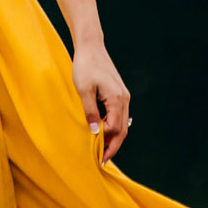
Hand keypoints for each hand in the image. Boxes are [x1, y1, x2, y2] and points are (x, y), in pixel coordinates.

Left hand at [72, 40, 129, 163]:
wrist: (91, 47)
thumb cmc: (85, 66)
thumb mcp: (83, 90)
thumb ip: (89, 111)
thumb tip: (94, 132)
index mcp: (117, 99)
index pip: (114, 129)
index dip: (106, 144)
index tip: (98, 157)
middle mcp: (124, 99)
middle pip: (122, 129)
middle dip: (113, 146)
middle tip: (103, 161)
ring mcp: (123, 96)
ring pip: (122, 123)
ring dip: (113, 138)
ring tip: (102, 150)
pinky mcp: (119, 93)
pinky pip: (119, 115)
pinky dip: (112, 126)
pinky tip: (103, 132)